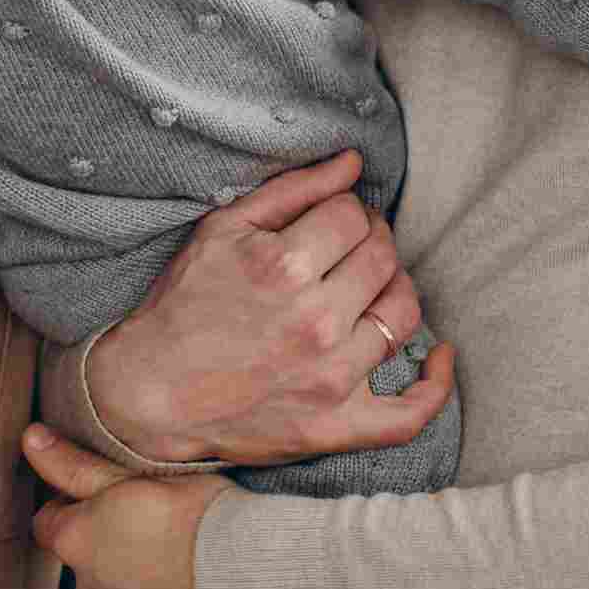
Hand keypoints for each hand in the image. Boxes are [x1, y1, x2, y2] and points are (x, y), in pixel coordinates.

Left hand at [22, 426, 229, 588]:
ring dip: (137, 575)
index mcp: (76, 543)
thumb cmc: (196, 517)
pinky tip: (195, 583)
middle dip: (108, 542)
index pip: (49, 522)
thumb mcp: (133, 477)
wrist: (254, 578)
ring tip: (181, 552)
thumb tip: (31, 440)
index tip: (107, 493)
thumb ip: (76, 465)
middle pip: (85, 560)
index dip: (74, 504)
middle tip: (151, 518)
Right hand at [81, 149, 455, 466]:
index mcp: (284, 267)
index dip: (344, 212)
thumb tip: (354, 163)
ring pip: (403, 314)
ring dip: (394, 290)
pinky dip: (436, 383)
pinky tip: (438, 355)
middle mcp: (315, 321)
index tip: (328, 223)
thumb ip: (292, 191)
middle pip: (382, 257)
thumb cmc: (182, 306)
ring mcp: (331, 377)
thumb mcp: (222, 230)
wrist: (149, 393)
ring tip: (370, 288)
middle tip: (346, 251)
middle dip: (370, 242)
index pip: (352, 216)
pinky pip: (410, 413)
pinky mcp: (337, 425)